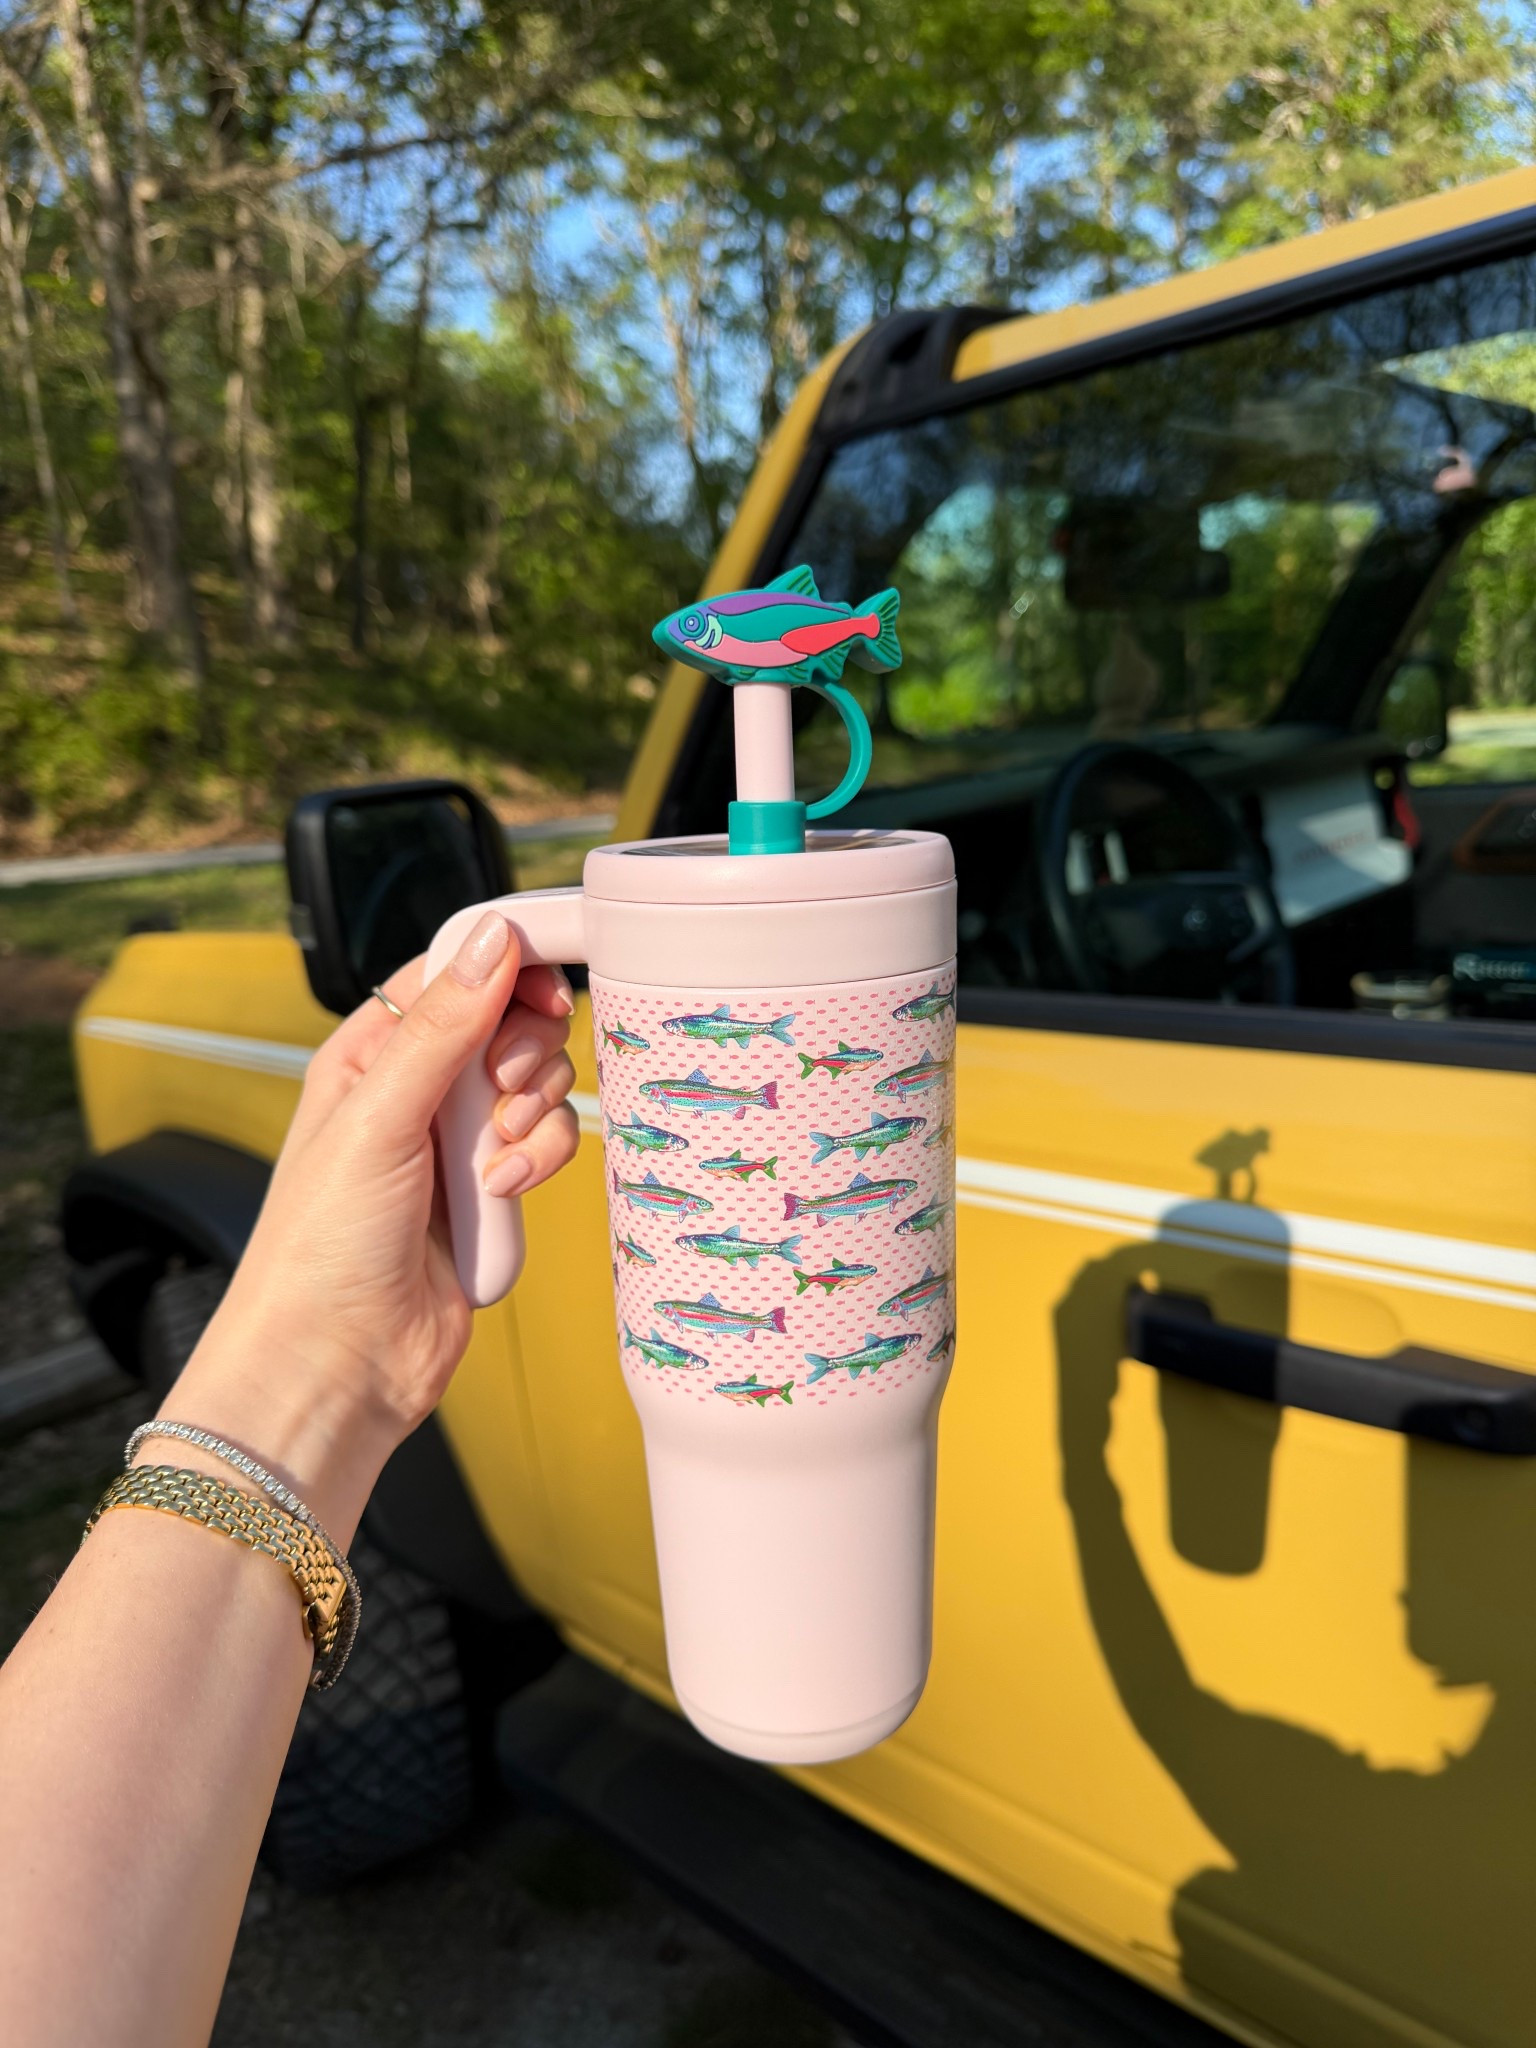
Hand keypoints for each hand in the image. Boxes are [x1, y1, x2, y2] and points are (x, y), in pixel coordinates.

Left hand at [162, 911, 579, 1537]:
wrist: (338, 1364)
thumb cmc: (320, 1249)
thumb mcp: (378, 1119)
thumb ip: (442, 1027)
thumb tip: (492, 940)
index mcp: (370, 1054)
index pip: (453, 972)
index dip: (505, 968)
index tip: (543, 988)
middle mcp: (416, 1090)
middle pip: (510, 1022)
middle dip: (525, 1052)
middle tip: (503, 1089)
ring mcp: (458, 1141)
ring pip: (540, 1085)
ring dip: (536, 1117)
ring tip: (496, 1160)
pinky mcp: (494, 1190)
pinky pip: (549, 1145)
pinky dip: (539, 1164)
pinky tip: (502, 1194)